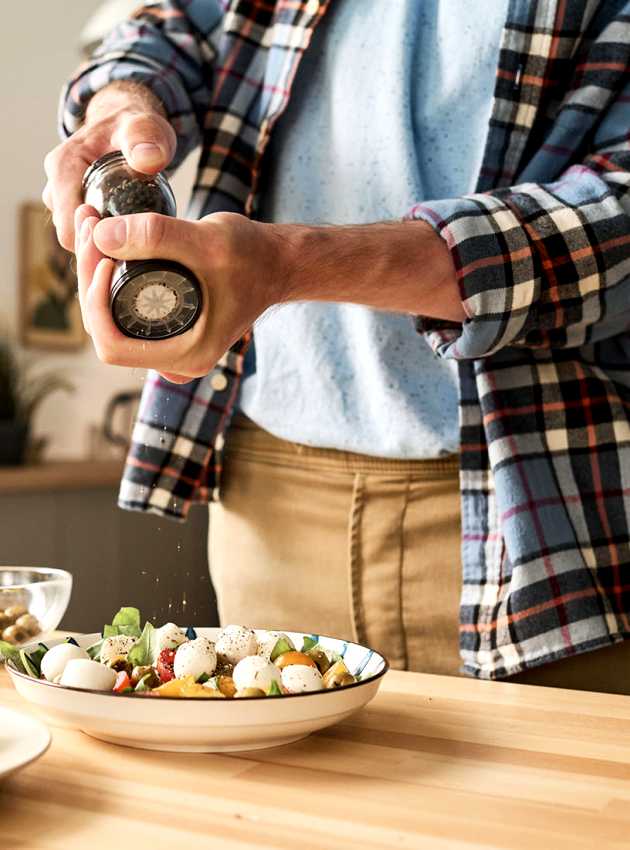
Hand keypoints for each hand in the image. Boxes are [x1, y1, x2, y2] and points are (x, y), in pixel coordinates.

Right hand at [43, 82, 175, 250]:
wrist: (126, 124)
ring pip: (78, 239)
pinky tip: (132, 244)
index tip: (131, 244)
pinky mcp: (74, 210)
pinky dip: (106, 244)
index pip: (69, 224)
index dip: (97, 241)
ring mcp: (63, 201)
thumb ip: (147, 138)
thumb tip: (148, 159)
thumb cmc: (134, 125)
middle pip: (72, 236)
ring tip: (139, 245)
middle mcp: (56, 186)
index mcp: (63, 166)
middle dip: (102, 248)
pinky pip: (85, 236)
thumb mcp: (146, 127)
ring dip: (104, 248)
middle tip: (141, 249)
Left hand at [74, 208, 285, 382]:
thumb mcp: (208, 241)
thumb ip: (157, 235)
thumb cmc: (254, 257)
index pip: (112, 344)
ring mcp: (170, 345)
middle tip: (90, 223)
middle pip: (105, 329)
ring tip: (92, 223)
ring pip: (111, 318)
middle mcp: (175, 359)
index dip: (95, 302)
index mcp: (186, 354)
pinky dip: (110, 277)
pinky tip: (106, 240)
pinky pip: (124, 310)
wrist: (279, 263)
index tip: (104, 255)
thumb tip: (100, 234)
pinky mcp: (167, 327)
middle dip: (89, 276)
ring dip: (95, 272)